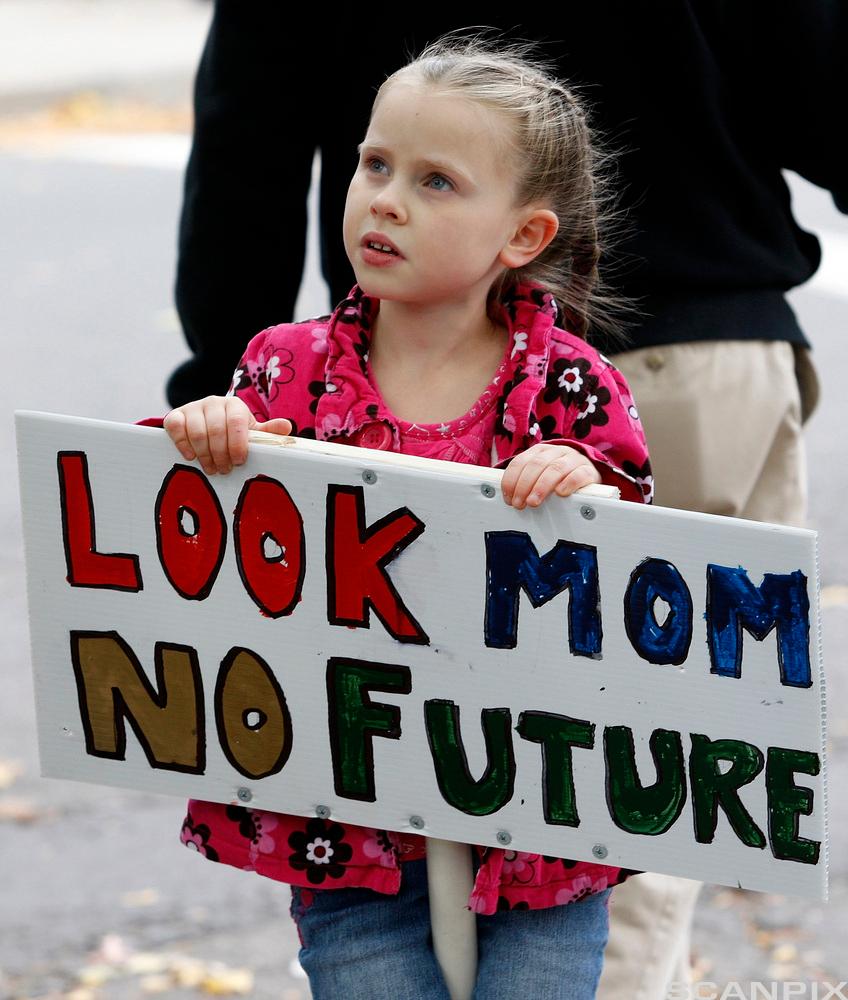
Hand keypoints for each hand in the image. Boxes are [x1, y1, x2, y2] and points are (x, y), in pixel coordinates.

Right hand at [163, 395, 291, 474]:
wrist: (207, 423)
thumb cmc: (233, 432)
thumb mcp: (250, 432)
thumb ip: (267, 431)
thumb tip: (287, 427)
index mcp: (235, 405)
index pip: (237, 422)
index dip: (237, 444)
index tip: (239, 461)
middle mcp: (214, 402)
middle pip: (216, 430)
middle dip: (220, 454)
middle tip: (224, 470)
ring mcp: (193, 407)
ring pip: (196, 431)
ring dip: (204, 454)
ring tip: (211, 468)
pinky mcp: (175, 414)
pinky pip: (175, 427)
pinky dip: (182, 443)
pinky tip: (191, 456)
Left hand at [501, 443, 601, 508]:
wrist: (587, 474)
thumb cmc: (558, 479)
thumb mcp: (539, 477)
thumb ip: (525, 483)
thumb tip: (508, 499)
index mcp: (539, 451)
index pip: (520, 462)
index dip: (511, 480)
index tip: (508, 499)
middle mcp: (556, 451)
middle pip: (536, 465)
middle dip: (524, 485)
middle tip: (519, 504)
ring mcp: (573, 459)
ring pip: (555, 468)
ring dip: (541, 486)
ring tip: (533, 502)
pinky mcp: (588, 470)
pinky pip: (578, 474)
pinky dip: (568, 483)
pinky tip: (560, 493)